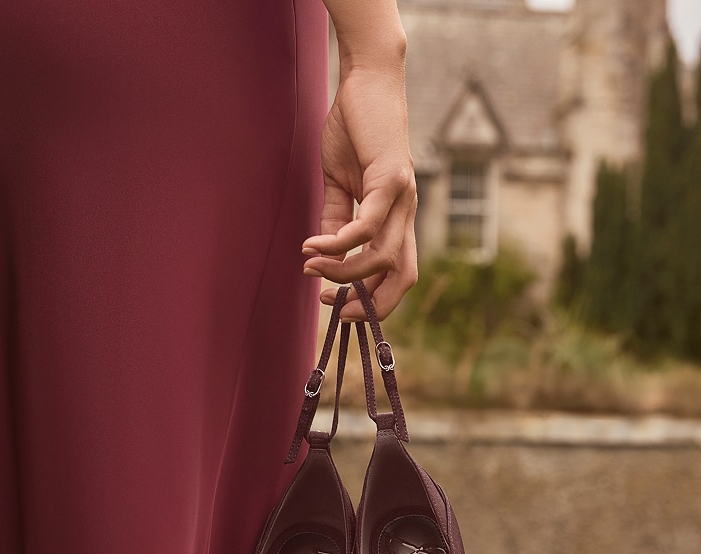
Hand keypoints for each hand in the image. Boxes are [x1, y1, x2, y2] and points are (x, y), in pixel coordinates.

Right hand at [301, 67, 418, 320]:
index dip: (373, 299)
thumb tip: (325, 251)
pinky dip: (338, 243)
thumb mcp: (339, 181)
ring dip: (344, 270)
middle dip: (368, 301)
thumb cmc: (353, 128)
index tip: (335, 304)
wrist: (367, 82)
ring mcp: (403, 196)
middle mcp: (407, 211)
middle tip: (327, 301)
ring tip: (311, 266)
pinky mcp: (391, 179)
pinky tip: (313, 246)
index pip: (398, 272)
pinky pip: (366, 226)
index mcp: (397, 215)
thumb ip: (336, 217)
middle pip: (401, 275)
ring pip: (383, 256)